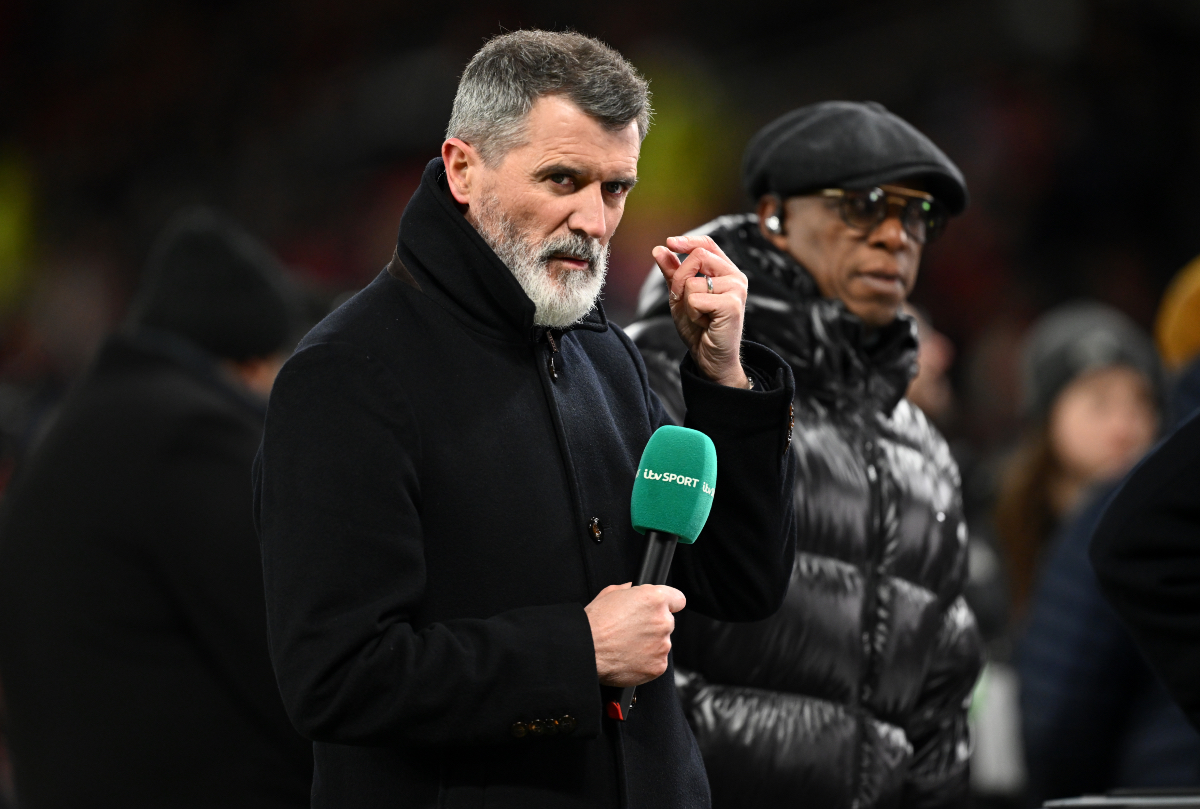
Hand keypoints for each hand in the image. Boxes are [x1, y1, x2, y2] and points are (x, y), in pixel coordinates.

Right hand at [584, 582, 686, 686]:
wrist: (586, 650)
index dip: (669, 604)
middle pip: (667, 622)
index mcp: (654, 599)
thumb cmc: (594, 623)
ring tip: (626, 646)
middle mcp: (662, 621)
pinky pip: (657, 662)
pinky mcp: (658, 666)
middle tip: (632, 630)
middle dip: (653, 626)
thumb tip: (632, 590)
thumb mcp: (609, 594)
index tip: (662, 609)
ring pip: (661, 643)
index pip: (678, 599)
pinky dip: (646, 661)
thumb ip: (628, 590)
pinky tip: (629, 657)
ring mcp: (662, 645)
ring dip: (649, 644)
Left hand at [652, 234, 749, 387]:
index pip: (708, 244)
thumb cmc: (699, 327)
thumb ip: (672, 272)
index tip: (670, 243)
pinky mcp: (732, 305)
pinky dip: (692, 313)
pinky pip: (696, 298)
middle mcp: (735, 276)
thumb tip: (659, 249)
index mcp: (726, 270)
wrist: (709, 356)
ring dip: (686, 301)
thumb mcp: (681, 296)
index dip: (688, 241)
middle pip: (698, 256)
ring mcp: (736, 289)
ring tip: (700, 315)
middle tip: (682, 300)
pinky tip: (705, 322)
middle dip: (679, 278)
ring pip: (693, 281)